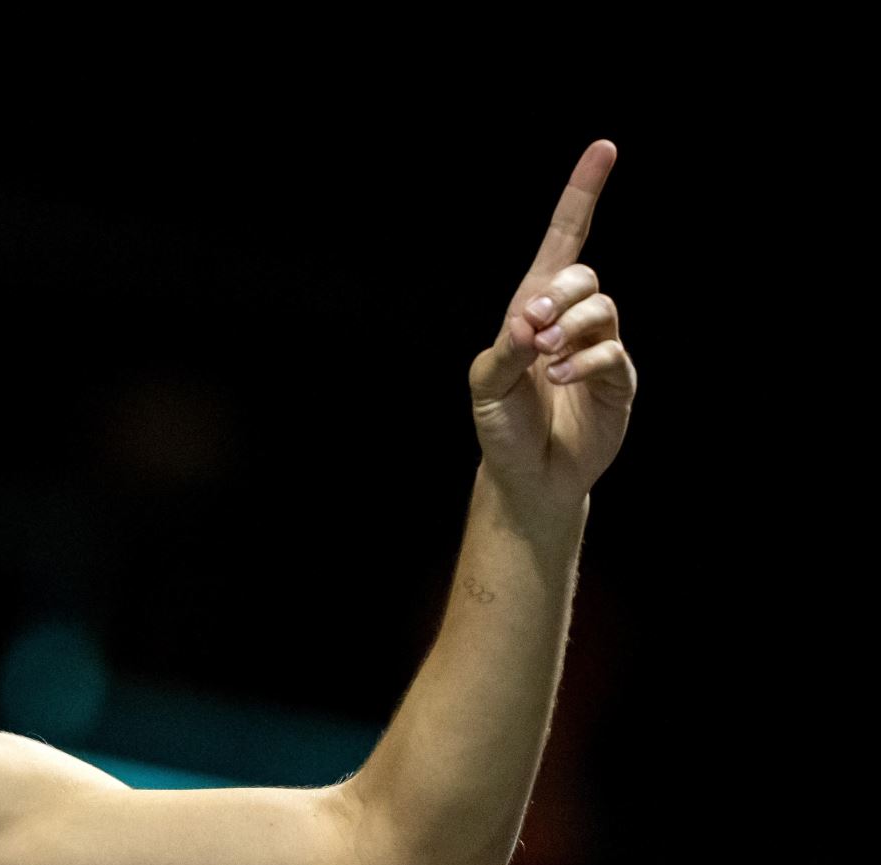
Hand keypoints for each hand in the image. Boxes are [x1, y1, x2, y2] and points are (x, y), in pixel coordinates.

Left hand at [468, 139, 637, 519]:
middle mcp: (570, 320)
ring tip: (546, 356)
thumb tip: (529, 319)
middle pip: (584, 274)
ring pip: (602, 309)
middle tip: (533, 325)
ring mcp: (598, 348)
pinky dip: (586, 360)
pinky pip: (612, 353)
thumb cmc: (501, 425)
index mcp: (533, 308)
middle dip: (561, 292)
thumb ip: (505, 349)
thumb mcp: (487, 384)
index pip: (564, 241)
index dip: (582, 195)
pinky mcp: (617, 380)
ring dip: (572, 327)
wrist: (527, 475)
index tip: (603, 149)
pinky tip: (561, 378)